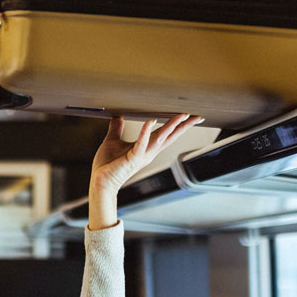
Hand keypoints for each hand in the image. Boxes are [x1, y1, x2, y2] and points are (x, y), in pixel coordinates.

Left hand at [87, 115, 203, 229]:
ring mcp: (141, 156)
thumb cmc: (107, 165)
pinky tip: (151, 121)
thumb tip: (117, 116)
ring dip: (171, 127)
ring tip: (181, 116)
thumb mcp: (113, 141)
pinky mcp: (132, 159)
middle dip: (184, 126)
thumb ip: (117, 128)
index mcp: (146, 148)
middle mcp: (148, 152)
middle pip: (170, 136)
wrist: (99, 181)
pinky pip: (141, 144)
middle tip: (197, 116)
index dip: (177, 125)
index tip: (189, 116)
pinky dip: (146, 133)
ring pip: (160, 139)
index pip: (165, 134)